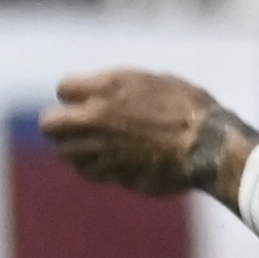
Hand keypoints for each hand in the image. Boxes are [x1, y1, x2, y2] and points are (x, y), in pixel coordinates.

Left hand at [40, 68, 254, 202]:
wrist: (208, 144)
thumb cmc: (189, 107)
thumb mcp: (153, 82)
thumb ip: (119, 88)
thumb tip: (100, 94)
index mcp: (107, 88)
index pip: (63, 89)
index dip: (73, 94)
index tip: (83, 98)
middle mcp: (96, 118)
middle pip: (50, 124)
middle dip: (58, 124)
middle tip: (70, 125)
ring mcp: (101, 150)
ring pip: (65, 153)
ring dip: (75, 148)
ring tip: (93, 145)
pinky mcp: (113, 175)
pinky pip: (90, 172)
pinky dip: (95, 167)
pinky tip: (111, 161)